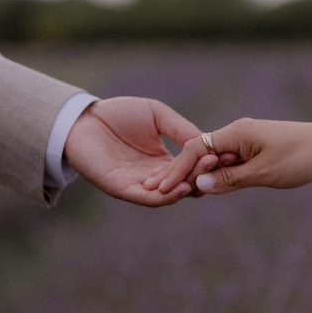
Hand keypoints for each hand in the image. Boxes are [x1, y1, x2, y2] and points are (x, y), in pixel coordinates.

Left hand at [65, 97, 219, 205]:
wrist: (83, 118)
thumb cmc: (118, 113)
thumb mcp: (158, 115)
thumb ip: (180, 128)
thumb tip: (207, 143)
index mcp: (164, 159)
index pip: (191, 167)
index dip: (208, 163)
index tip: (228, 156)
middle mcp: (154, 175)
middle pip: (184, 183)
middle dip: (202, 176)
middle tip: (219, 168)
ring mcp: (139, 184)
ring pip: (169, 195)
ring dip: (186, 189)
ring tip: (202, 179)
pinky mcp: (122, 189)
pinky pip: (148, 199)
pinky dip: (165, 197)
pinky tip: (180, 187)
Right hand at [146, 118, 311, 194]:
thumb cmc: (302, 157)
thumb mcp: (263, 173)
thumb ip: (229, 179)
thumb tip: (198, 184)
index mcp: (236, 133)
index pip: (195, 148)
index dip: (178, 170)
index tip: (163, 189)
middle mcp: (237, 134)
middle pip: (202, 154)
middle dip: (186, 174)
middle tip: (168, 197)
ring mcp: (246, 142)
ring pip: (216, 161)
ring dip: (203, 177)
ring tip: (185, 197)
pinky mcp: (256, 152)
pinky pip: (230, 164)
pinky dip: (220, 177)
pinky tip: (212, 191)